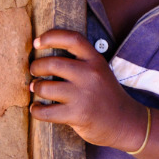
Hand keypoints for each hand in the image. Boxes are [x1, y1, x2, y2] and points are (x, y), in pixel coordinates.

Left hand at [29, 29, 146, 150]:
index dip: (51, 37)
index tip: (37, 43)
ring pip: (45, 88)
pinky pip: (45, 112)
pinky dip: (35, 110)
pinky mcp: (77, 115)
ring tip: (36, 89)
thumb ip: (80, 62)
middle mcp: (90, 74)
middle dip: (36, 67)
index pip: (72, 39)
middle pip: (52, 63)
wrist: (124, 121)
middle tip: (34, 71)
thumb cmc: (105, 95)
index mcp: (95, 60)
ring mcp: (83, 95)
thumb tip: (44, 58)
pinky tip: (36, 109)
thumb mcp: (99, 71)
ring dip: (36, 88)